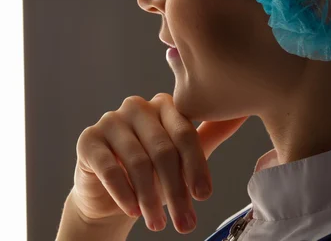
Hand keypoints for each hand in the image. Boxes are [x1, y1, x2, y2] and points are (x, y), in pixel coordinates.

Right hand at [71, 93, 247, 233]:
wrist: (111, 195)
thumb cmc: (152, 172)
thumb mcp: (182, 157)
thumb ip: (207, 136)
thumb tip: (242, 114)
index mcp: (163, 105)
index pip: (185, 133)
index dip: (196, 167)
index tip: (203, 197)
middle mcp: (135, 107)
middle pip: (163, 149)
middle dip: (175, 191)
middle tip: (184, 223)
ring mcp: (109, 121)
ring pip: (138, 161)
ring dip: (150, 198)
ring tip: (158, 224)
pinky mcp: (88, 140)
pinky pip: (110, 167)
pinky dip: (124, 193)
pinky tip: (133, 212)